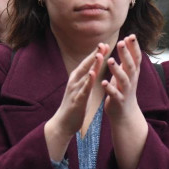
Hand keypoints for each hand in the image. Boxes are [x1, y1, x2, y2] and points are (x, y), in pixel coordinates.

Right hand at [44, 43, 107, 160]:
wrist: (63, 124)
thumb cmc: (74, 106)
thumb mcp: (82, 90)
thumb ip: (87, 79)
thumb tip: (94, 69)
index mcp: (77, 79)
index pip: (88, 63)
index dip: (96, 53)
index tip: (105, 44)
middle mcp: (74, 82)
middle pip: (86, 65)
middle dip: (94, 55)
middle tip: (103, 44)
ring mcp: (75, 90)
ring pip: (85, 75)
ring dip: (92, 65)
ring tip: (99, 55)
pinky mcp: (76, 100)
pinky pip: (83, 90)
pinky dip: (88, 82)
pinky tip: (93, 75)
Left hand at [102, 35, 142, 122]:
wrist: (125, 114)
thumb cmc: (124, 89)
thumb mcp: (127, 73)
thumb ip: (127, 58)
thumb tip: (128, 40)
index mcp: (133, 73)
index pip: (136, 57)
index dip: (134, 47)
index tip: (131, 35)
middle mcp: (131, 80)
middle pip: (130, 66)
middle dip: (126, 54)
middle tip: (120, 42)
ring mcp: (126, 91)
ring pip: (123, 79)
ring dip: (117, 70)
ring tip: (110, 61)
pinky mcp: (118, 101)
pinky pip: (114, 94)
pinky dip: (109, 88)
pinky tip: (103, 82)